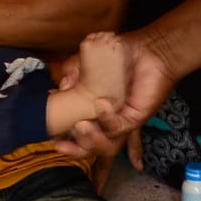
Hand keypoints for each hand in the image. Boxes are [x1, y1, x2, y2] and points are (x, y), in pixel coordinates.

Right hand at [53, 30, 174, 159]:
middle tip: (60, 144)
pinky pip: (118, 127)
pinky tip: (101, 104)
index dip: (65, 141)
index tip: (51, 138)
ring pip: (105, 145)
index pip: (77, 134)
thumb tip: (60, 88)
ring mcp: (119, 122)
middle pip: (90, 148)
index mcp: (92, 112)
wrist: (148, 50)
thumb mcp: (87, 63)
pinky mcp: (133, 119)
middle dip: (75, 150)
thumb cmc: (119, 57)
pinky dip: (107, 118)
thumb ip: (72, 75)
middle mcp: (105, 122)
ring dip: (90, 140)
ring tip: (81, 126)